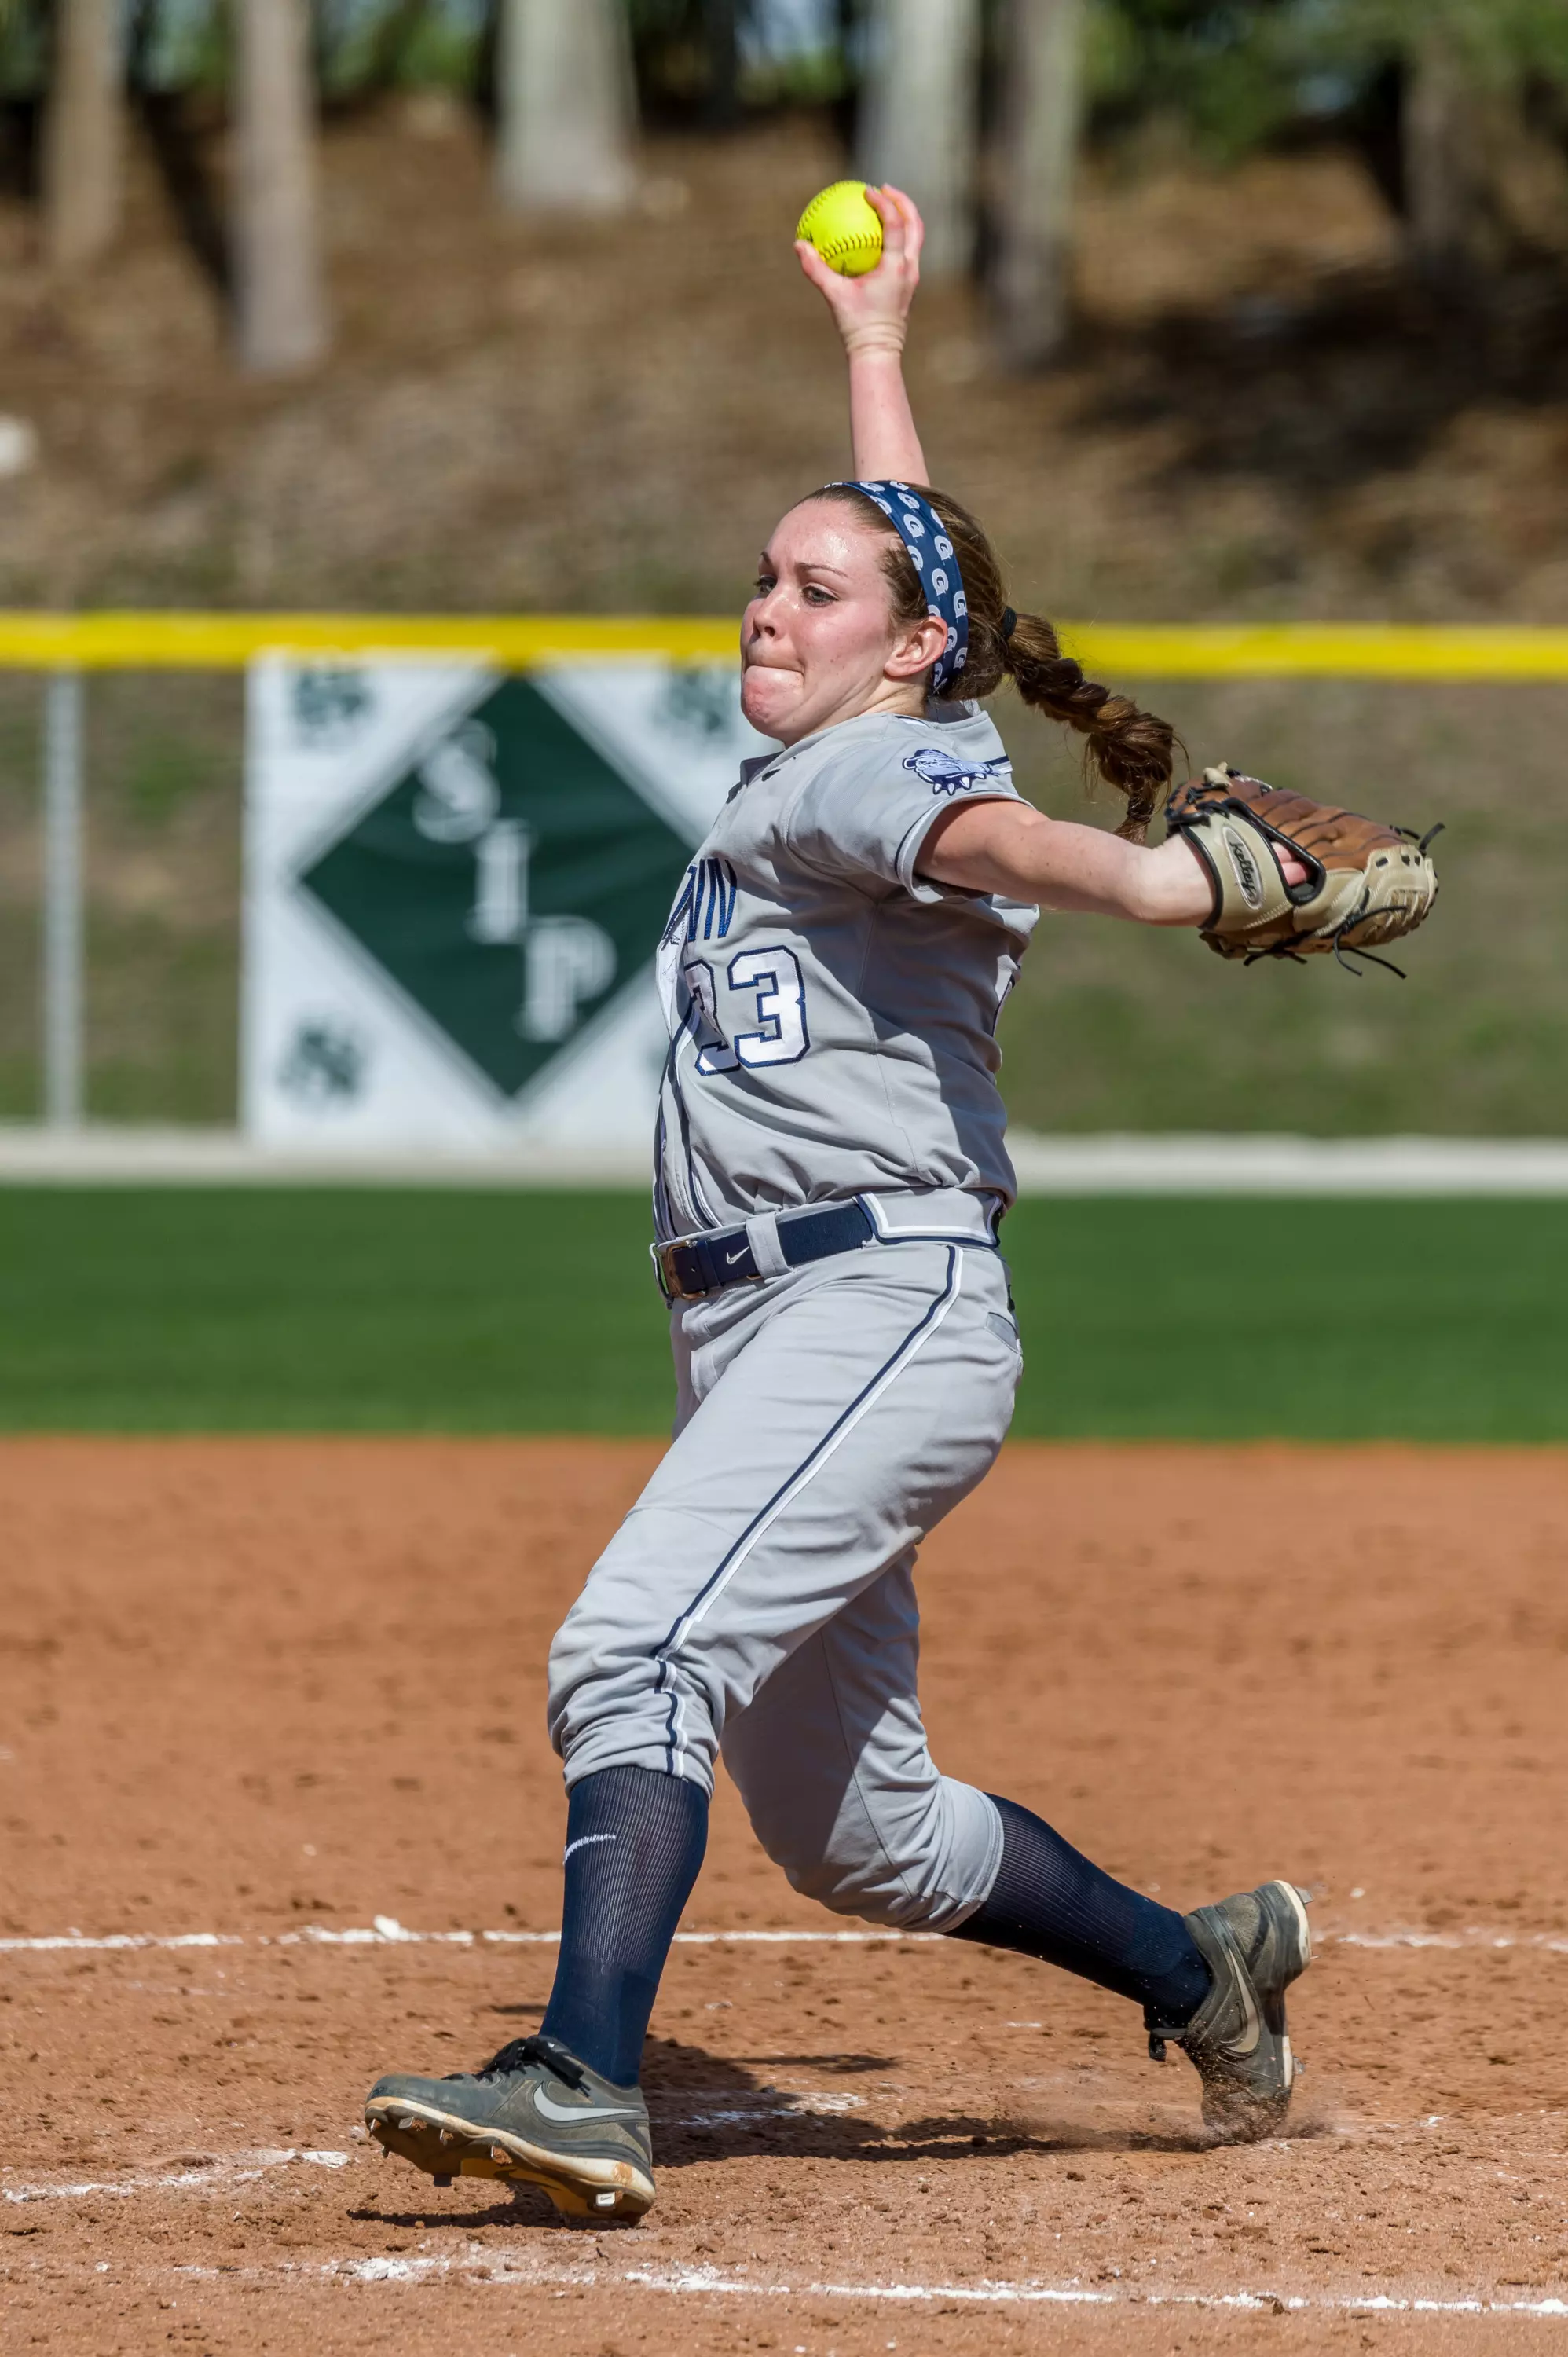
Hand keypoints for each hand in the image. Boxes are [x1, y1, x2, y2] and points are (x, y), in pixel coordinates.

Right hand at [795, 184, 923, 357]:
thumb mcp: (834, 295)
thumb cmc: (857, 327)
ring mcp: (912, 277)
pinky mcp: (909, 285)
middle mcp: (909, 268)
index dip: (883, 202)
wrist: (878, 353)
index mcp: (896, 267)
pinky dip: (897, 237)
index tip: (868, 191)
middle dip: (902, 202)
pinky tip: (878, 237)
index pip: (895, 223)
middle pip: (915, 224)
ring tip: (886, 207)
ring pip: (915, 238)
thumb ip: (816, 269)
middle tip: (885, 188)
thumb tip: (798, 244)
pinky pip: (906, 252)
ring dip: (904, 218)